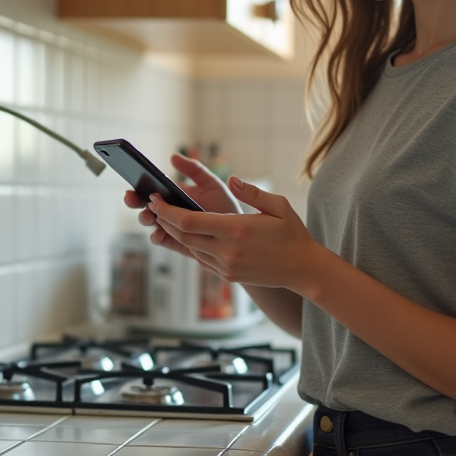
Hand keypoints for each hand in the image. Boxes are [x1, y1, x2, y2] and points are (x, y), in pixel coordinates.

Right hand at [123, 154, 238, 255]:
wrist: (238, 232)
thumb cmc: (224, 205)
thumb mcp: (211, 183)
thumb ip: (194, 170)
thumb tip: (173, 156)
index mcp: (172, 195)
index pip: (149, 191)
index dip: (136, 189)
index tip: (132, 186)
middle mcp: (168, 211)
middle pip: (144, 206)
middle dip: (134, 202)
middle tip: (132, 199)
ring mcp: (171, 227)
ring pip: (150, 223)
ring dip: (146, 219)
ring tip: (150, 216)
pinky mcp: (177, 243)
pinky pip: (162, 241)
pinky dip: (157, 237)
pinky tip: (159, 233)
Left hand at [147, 176, 327, 291]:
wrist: (302, 269)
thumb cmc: (292, 233)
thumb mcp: (278, 205)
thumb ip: (252, 192)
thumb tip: (231, 179)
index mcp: (236, 229)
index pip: (188, 221)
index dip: (166, 211)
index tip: (154, 199)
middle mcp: (227, 251)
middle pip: (182, 235)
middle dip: (163, 220)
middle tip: (152, 205)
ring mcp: (226, 266)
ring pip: (189, 248)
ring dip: (174, 232)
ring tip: (164, 217)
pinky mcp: (227, 275)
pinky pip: (201, 259)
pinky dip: (190, 245)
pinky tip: (186, 233)